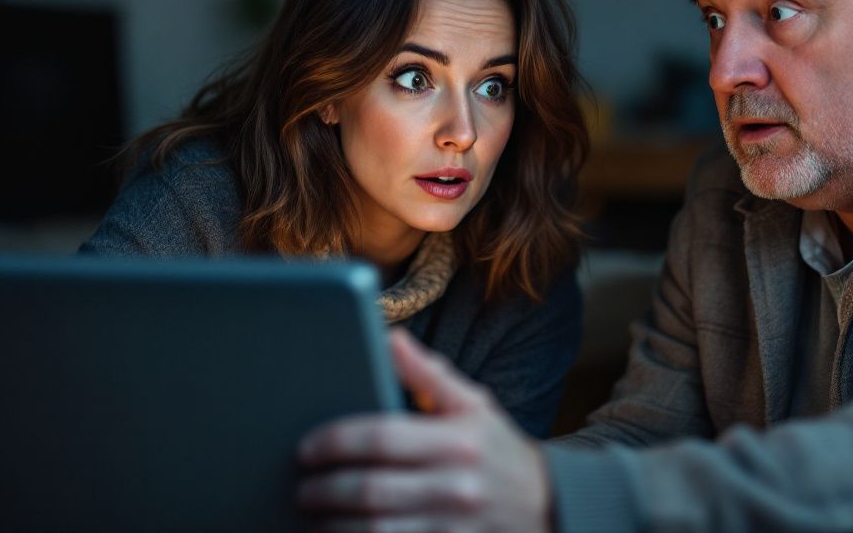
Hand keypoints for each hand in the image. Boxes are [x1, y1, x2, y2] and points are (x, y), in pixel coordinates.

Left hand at [296, 328, 550, 531]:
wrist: (549, 508)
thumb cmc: (498, 451)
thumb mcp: (474, 406)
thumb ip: (430, 374)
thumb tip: (390, 338)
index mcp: (459, 440)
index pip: (381, 437)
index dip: (335, 441)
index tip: (307, 448)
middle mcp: (456, 485)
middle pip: (369, 490)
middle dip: (324, 489)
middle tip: (303, 486)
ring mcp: (453, 528)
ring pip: (374, 531)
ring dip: (333, 526)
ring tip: (315, 514)